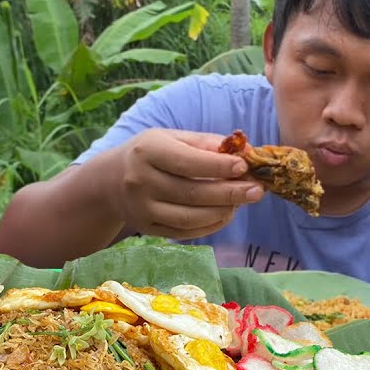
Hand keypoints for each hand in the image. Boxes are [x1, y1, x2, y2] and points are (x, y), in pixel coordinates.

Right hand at [109, 129, 263, 239]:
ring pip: (189, 217)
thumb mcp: (172, 137)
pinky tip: (226, 214)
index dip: (218, 166)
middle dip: (229, 193)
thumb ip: (206, 143)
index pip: (187, 162)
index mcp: (147, 151)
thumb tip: (244, 150)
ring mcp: (142, 209)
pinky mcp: (147, 228)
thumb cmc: (152, 153)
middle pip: (191, 193)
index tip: (244, 167)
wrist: (112, 180)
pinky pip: (184, 232)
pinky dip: (210, 225)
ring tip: (242, 202)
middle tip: (257, 191)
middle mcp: (140, 181)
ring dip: (222, 212)